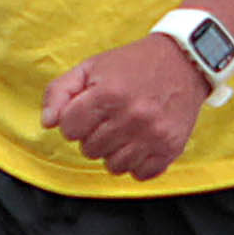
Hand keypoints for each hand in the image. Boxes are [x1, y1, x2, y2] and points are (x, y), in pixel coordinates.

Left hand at [43, 34, 214, 181]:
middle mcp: (133, 116)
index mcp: (109, 94)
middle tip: (110, 118)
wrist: (185, 61)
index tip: (90, 110)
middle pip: (90, 150)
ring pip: (113, 166)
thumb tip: (48, 123)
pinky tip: (141, 143)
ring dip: (114, 151)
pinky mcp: (172, 146)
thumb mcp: (90, 67)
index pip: (69, 129)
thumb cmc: (132, 65)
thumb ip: (59, 92)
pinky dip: (137, 163)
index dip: (75, 120)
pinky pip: (140, 174)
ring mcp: (154, 134)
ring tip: (125, 130)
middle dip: (94, 135)